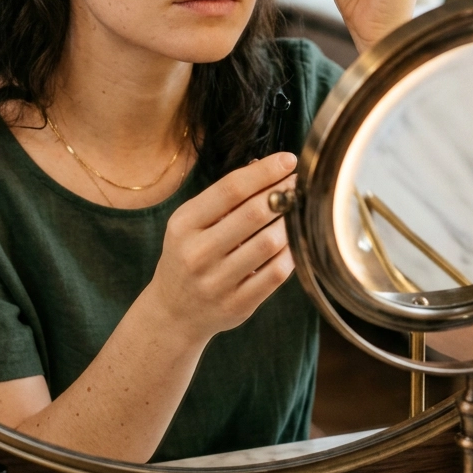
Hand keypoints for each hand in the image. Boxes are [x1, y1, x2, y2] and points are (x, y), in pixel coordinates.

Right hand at [144, 152, 295, 347]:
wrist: (173, 312)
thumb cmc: (188, 256)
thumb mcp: (192, 223)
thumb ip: (224, 197)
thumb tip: (264, 165)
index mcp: (184, 224)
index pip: (231, 189)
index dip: (265, 172)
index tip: (289, 160)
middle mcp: (198, 252)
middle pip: (253, 214)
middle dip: (283, 193)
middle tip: (299, 183)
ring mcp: (217, 281)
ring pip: (269, 243)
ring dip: (291, 222)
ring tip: (299, 211)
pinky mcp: (238, 304)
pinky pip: (276, 273)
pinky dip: (292, 253)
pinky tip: (295, 240)